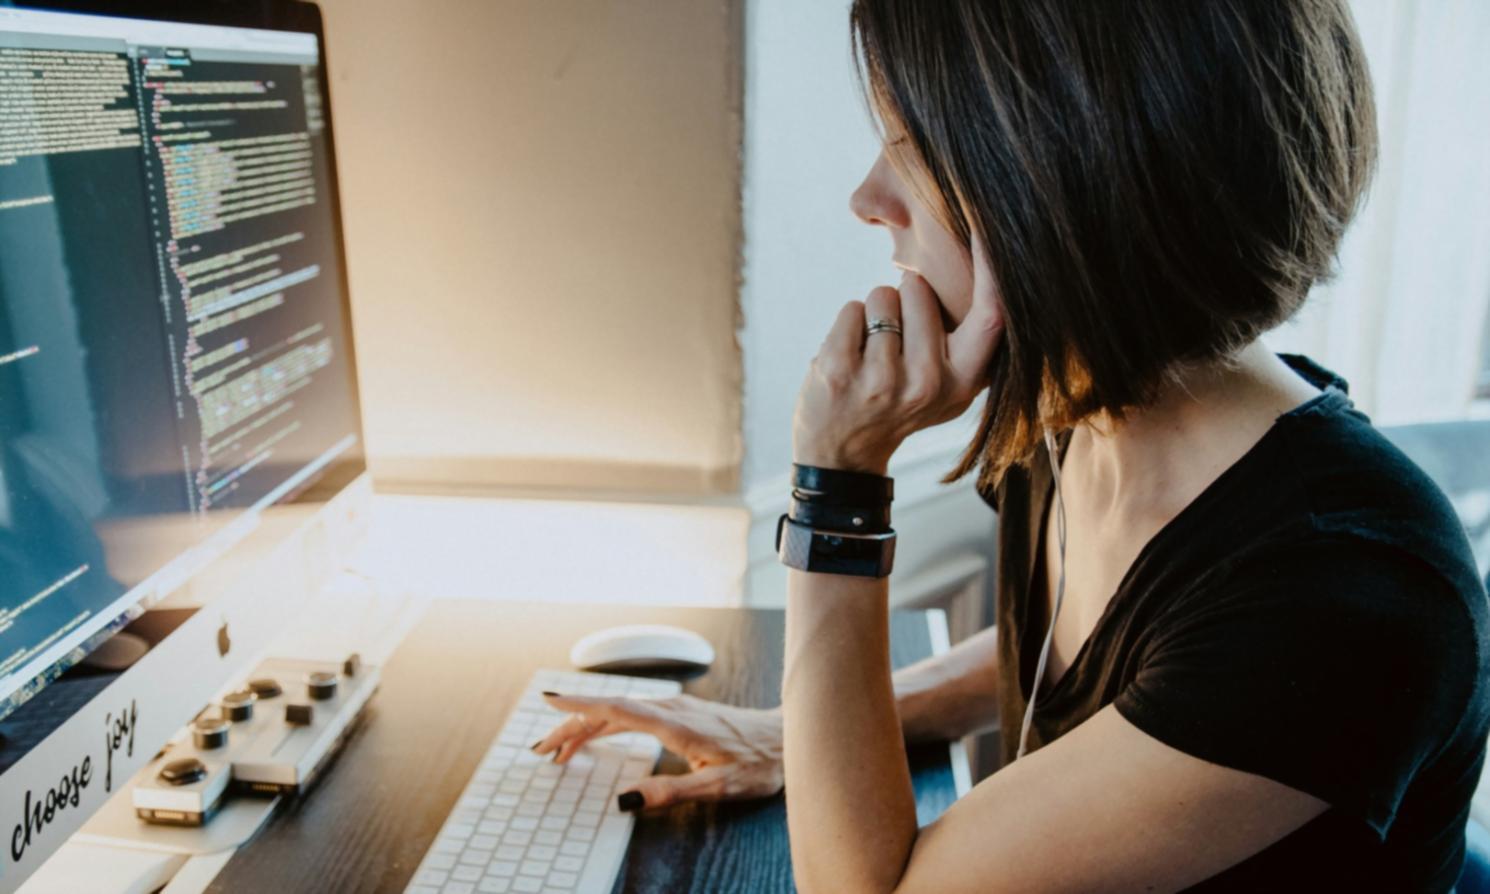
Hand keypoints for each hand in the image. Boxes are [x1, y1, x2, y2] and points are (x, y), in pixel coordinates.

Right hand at [534, 692, 783, 809]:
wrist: (787, 738)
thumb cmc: (758, 762)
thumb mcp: (717, 787)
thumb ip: (670, 793)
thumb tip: (626, 801)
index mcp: (674, 723)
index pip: (616, 710)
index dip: (579, 708)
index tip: (549, 703)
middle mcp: (670, 708)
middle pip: (609, 711)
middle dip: (572, 727)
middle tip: (543, 750)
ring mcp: (674, 707)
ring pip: (619, 711)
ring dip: (586, 726)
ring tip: (560, 749)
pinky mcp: (679, 712)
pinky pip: (632, 713)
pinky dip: (607, 723)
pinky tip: (598, 734)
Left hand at [792, 240, 1002, 473]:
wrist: (842, 455)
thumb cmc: (900, 405)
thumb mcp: (948, 386)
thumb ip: (969, 340)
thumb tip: (989, 266)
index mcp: (964, 382)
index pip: (991, 315)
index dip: (992, 267)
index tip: (988, 224)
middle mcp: (928, 383)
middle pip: (919, 288)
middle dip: (905, 296)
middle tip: (897, 343)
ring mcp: (882, 380)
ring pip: (883, 295)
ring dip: (874, 314)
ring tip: (872, 354)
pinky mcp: (840, 371)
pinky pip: (852, 309)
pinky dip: (848, 324)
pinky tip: (849, 359)